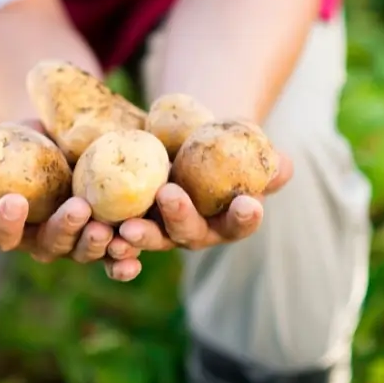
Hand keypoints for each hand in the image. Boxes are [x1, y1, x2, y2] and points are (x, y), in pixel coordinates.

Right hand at [0, 123, 142, 279]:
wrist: (78, 134)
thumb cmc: (34, 139)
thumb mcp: (8, 140)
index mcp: (17, 224)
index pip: (3, 234)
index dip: (5, 222)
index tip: (13, 200)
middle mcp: (48, 240)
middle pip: (51, 246)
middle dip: (64, 229)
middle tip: (77, 209)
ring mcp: (80, 243)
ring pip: (85, 253)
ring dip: (95, 245)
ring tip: (105, 229)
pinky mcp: (113, 239)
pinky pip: (116, 260)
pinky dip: (123, 264)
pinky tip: (130, 261)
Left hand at [117, 153, 293, 251]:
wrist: (177, 140)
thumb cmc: (220, 143)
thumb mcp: (242, 144)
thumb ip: (264, 159)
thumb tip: (282, 166)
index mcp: (226, 219)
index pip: (239, 222)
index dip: (245, 217)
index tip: (249, 203)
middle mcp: (193, 232)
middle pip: (189, 233)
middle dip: (180, 217)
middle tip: (170, 195)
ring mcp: (160, 232)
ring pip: (151, 239)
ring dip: (140, 237)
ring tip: (127, 228)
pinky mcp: (128, 224)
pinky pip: (118, 239)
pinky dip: (109, 242)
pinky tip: (101, 235)